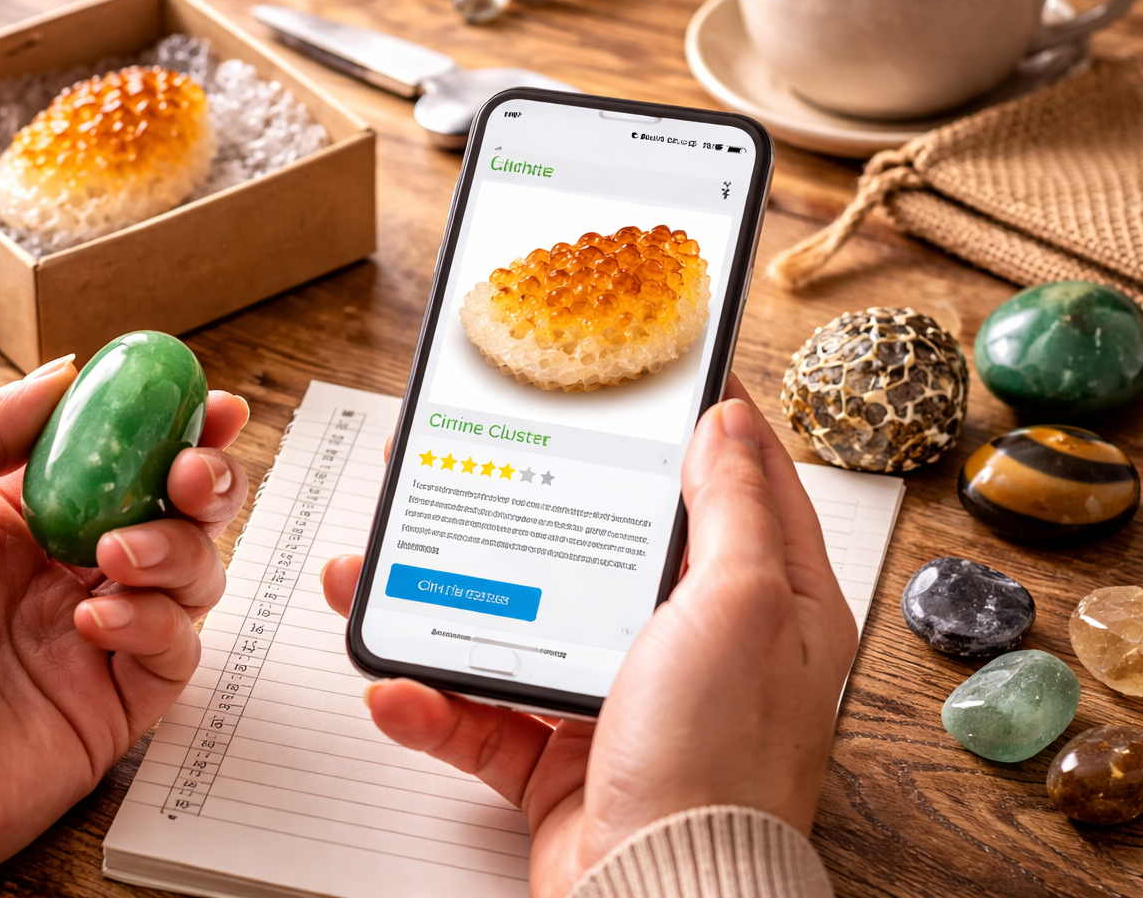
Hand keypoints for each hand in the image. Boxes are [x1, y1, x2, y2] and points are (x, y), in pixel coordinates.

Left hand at [0, 357, 249, 881]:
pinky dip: (152, 624)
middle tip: (188, 475)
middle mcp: (62, 575)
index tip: (206, 404)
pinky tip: (94, 623)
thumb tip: (66, 376)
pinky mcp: (112, 705)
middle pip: (175, 514)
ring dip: (175, 548)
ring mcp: (93, 640)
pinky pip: (175, 652)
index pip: (116, 461)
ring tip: (115, 554)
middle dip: (203, 483)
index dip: (170, 429)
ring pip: (193, 576)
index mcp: (15, 519)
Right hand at [321, 376, 855, 896]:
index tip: (642, 379)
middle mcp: (695, 646)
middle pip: (602, 546)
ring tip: (379, 564)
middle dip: (528, 503)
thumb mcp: (740, 604)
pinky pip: (483, 714)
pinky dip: (434, 703)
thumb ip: (730, 506)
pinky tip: (395, 684)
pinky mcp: (561, 756)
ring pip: (523, 623)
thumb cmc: (719, 763)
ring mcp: (623, 700)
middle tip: (469, 458)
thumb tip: (728, 421)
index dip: (693, 422)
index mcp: (763, 602)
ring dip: (445, 598)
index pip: (734, 483)